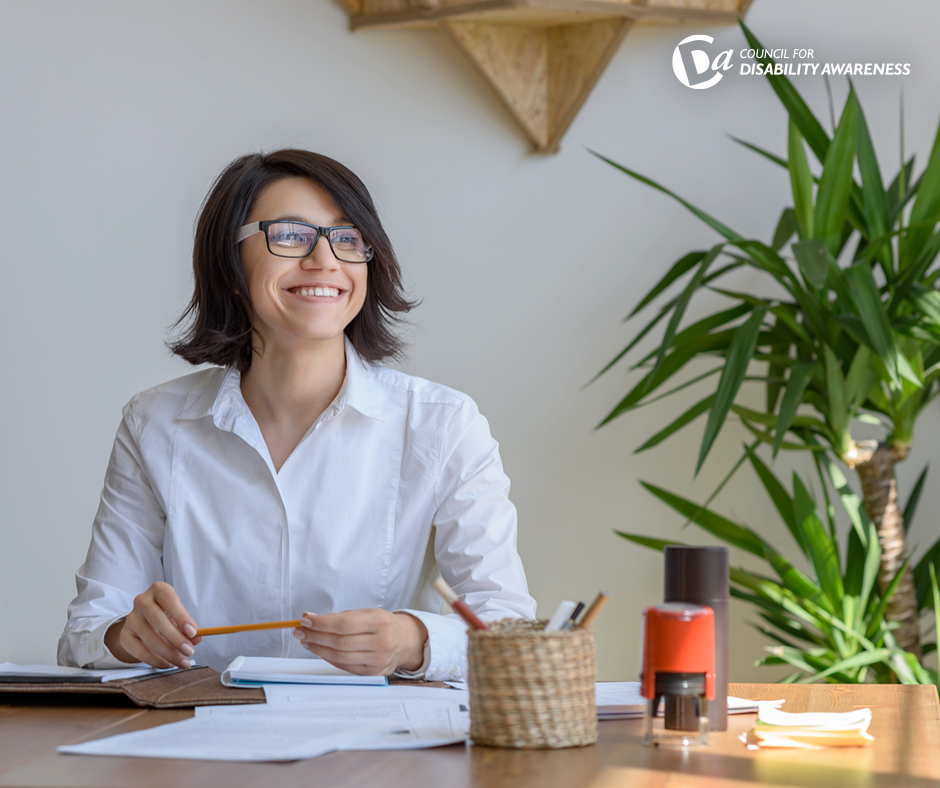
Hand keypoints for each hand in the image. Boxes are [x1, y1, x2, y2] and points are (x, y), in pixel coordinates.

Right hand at [104, 582, 201, 668]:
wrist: (144, 622)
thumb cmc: (168, 616)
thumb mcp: (180, 617)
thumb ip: (189, 627)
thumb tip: (198, 638)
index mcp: (159, 590)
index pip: (168, 599)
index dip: (181, 616)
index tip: (193, 632)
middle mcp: (142, 601)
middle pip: (157, 619)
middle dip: (176, 638)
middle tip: (189, 651)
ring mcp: (131, 618)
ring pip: (149, 637)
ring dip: (168, 653)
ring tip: (182, 661)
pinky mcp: (125, 635)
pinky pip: (139, 651)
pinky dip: (156, 660)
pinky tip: (168, 664)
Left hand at [294, 609, 427, 674]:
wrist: (406, 641)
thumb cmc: (383, 624)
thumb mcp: (367, 613)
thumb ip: (340, 616)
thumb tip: (310, 618)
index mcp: (380, 621)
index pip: (344, 624)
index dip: (322, 623)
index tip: (306, 620)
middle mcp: (381, 642)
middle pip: (340, 642)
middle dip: (315, 636)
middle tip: (300, 631)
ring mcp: (378, 660)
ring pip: (340, 656)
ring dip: (318, 649)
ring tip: (306, 641)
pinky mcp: (373, 673)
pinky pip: (344, 666)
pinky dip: (329, 658)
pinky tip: (320, 651)